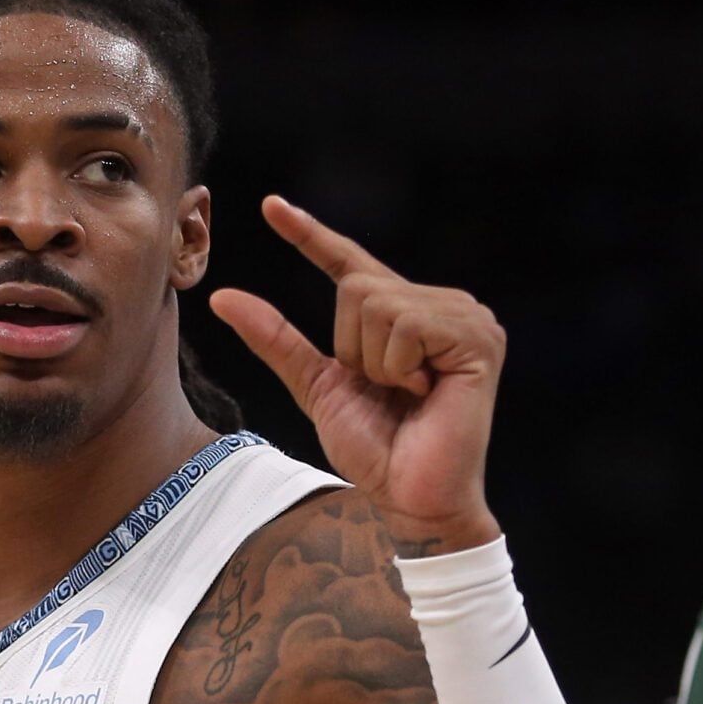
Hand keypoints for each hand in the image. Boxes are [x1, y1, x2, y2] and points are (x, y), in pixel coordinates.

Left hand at [211, 195, 503, 556]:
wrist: (414, 497)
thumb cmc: (377, 449)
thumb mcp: (317, 386)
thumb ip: (277, 340)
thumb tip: (223, 296)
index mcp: (405, 312)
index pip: (350, 264)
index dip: (310, 235)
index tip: (269, 206)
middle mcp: (442, 304)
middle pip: (357, 286)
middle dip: (353, 348)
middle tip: (388, 390)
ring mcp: (466, 317)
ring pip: (377, 301)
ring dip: (377, 361)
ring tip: (410, 393)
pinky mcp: (479, 337)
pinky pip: (406, 323)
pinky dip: (399, 365)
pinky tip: (427, 391)